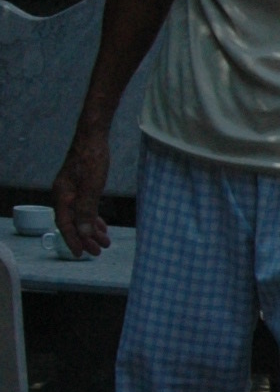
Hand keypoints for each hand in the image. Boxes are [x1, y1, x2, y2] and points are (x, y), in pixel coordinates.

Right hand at [52, 124, 111, 258]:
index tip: (80, 254)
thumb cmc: (91, 159)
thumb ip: (86, 211)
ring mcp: (72, 190)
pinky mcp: (81, 185)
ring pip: (81, 216)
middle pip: (73, 222)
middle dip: (86, 238)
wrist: (93, 136)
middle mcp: (64, 195)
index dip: (73, 240)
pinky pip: (85, 207)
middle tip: (98, 252)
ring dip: (92, 229)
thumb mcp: (91, 188)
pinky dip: (93, 217)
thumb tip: (83, 233)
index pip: (65, 224)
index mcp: (62, 196)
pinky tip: (102, 226)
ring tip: (105, 242)